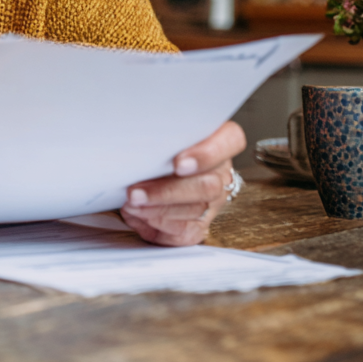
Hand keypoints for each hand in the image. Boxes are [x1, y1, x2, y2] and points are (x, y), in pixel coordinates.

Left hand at [120, 121, 245, 246]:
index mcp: (220, 139)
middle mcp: (221, 171)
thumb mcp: (163, 129)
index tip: (178, 163)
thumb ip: (160, 132)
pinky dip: (159, 227)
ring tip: (131, 204)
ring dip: (157, 210)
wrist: (157, 163)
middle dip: (167, 192)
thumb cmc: (160, 141)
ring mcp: (214, 200)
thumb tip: (134, 141)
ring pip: (195, 210)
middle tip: (135, 192)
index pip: (231, 141)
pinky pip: (186, 232)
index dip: (207, 154)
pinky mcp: (200, 223)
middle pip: (208, 186)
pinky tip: (138, 217)